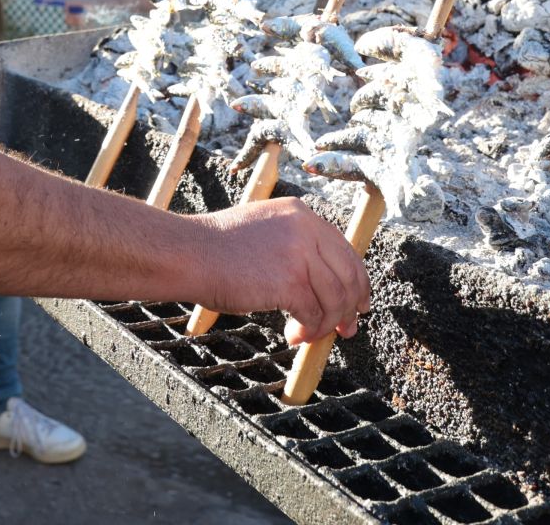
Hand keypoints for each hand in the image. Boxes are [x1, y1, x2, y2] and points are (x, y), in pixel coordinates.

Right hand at [192, 198, 369, 344]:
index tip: (359, 303)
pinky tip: (292, 335)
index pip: (346, 250)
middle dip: (350, 308)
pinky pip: (313, 314)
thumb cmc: (218, 248)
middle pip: (348, 275)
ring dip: (324, 324)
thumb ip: (296, 245)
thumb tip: (324, 283)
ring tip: (307, 334)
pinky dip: (307, 330)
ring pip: (334, 299)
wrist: (189, 253)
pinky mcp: (289, 282)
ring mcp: (299, 254)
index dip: (357, 281)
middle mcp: (305, 228)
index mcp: (301, 213)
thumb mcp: (265, 229)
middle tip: (346, 330)